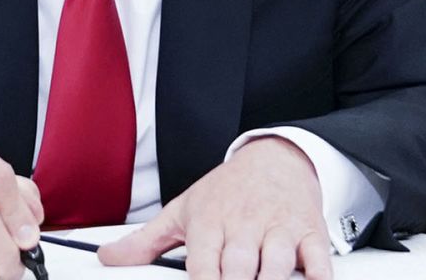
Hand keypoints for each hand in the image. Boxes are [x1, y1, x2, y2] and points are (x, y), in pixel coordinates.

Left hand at [100, 137, 331, 279]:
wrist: (275, 158)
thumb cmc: (225, 192)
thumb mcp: (183, 210)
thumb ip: (146, 241)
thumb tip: (107, 258)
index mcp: (210, 223)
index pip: (202, 264)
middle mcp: (244, 226)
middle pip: (239, 267)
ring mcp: (278, 229)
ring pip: (276, 263)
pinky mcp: (310, 232)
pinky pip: (318, 258)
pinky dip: (317, 274)